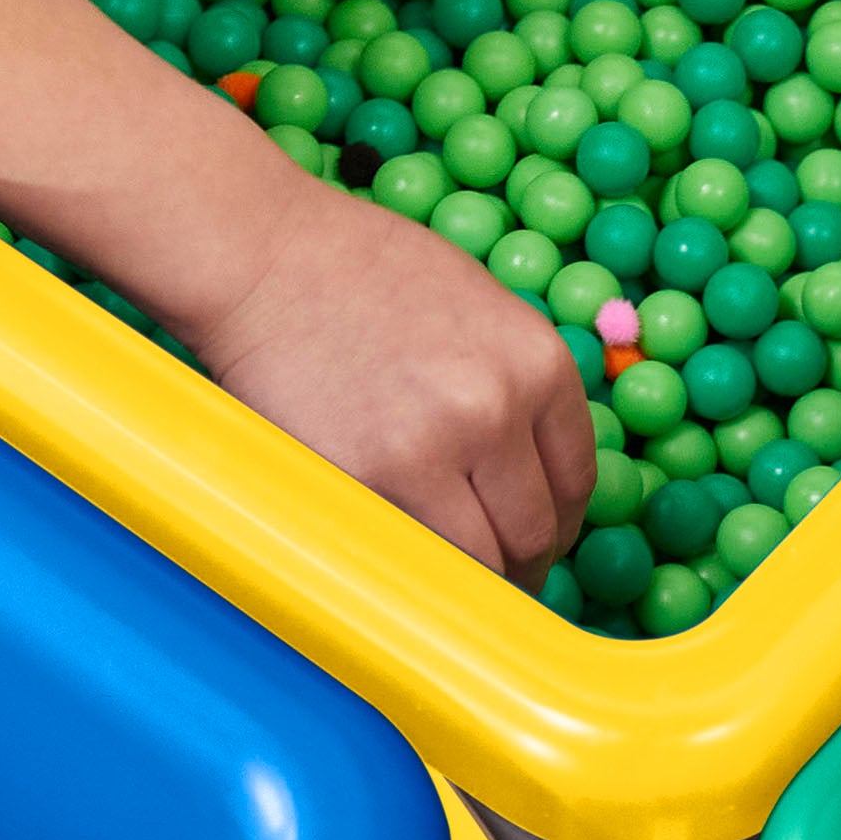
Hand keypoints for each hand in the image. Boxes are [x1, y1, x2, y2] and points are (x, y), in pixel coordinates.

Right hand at [169, 177, 598, 579]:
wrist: (263, 258)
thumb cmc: (362, 272)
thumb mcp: (479, 306)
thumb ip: (517, 383)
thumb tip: (537, 469)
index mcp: (538, 362)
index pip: (577, 478)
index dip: (559, 521)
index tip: (538, 537)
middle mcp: (497, 409)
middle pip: (536, 529)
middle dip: (522, 562)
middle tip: (497, 574)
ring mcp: (433, 450)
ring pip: (481, 560)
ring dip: (472, 581)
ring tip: (452, 580)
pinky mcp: (369, 481)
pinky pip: (414, 557)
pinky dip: (416, 571)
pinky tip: (405, 560)